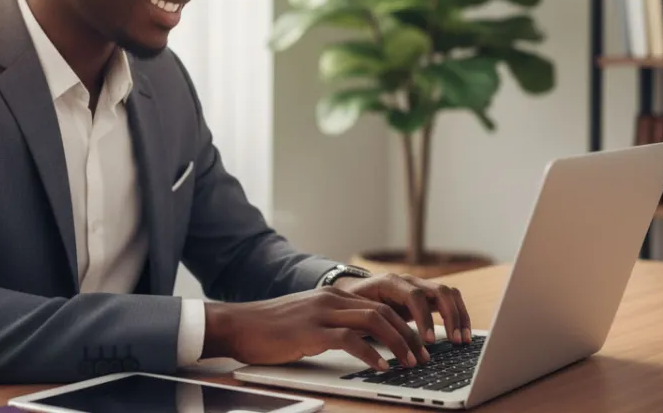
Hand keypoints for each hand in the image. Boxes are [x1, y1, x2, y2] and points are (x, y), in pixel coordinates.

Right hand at [202, 287, 427, 371]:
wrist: (238, 325)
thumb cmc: (271, 329)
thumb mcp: (309, 320)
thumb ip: (334, 324)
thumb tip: (363, 343)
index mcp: (333, 295)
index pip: (380, 304)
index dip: (404, 325)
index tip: (419, 344)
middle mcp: (331, 299)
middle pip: (383, 311)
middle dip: (409, 335)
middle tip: (424, 356)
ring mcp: (321, 313)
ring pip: (374, 321)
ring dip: (398, 343)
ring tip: (410, 363)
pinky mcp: (310, 331)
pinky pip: (350, 340)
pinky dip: (371, 354)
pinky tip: (381, 367)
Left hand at [333, 273, 472, 345]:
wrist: (354, 291)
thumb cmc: (354, 303)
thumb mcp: (358, 311)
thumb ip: (370, 321)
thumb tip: (380, 342)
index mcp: (390, 282)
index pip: (415, 295)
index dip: (425, 318)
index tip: (429, 340)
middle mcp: (409, 281)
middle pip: (439, 290)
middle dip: (450, 316)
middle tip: (454, 341)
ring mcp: (420, 286)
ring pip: (449, 293)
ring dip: (459, 316)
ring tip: (462, 340)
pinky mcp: (427, 296)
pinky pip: (449, 300)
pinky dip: (459, 316)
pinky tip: (461, 335)